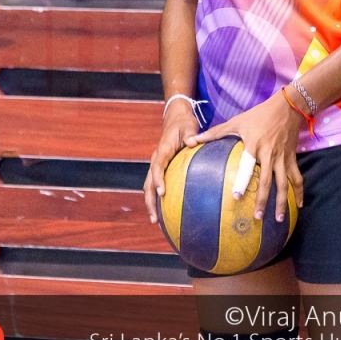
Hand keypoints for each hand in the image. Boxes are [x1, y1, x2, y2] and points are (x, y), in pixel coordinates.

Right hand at [144, 100, 202, 224]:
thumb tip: (192, 143)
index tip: (161, 193)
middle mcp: (156, 159)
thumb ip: (191, 135)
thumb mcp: (189, 126)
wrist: (175, 118)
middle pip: (148, 183)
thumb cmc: (184, 123)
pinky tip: (165, 211)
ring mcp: (156, 164)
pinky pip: (155, 184)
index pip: (157, 167)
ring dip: (151, 203)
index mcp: (163, 150)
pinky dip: (157, 198)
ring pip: (149, 186)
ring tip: (156, 221)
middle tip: (155, 219)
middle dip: (150, 201)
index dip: (158, 180)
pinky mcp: (160, 168)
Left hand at [187, 91, 304, 222]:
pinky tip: (299, 205)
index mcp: (254, 145)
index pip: (247, 167)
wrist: (288, 107)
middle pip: (267, 181)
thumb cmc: (259, 115)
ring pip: (284, 184)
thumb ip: (215, 132)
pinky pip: (297, 178)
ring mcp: (283, 158)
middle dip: (263, 200)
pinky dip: (299, 191)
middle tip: (257, 217)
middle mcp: (270, 154)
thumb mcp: (236, 121)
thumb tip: (193, 141)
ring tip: (279, 219)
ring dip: (282, 202)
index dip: (242, 182)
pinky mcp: (292, 158)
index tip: (237, 197)